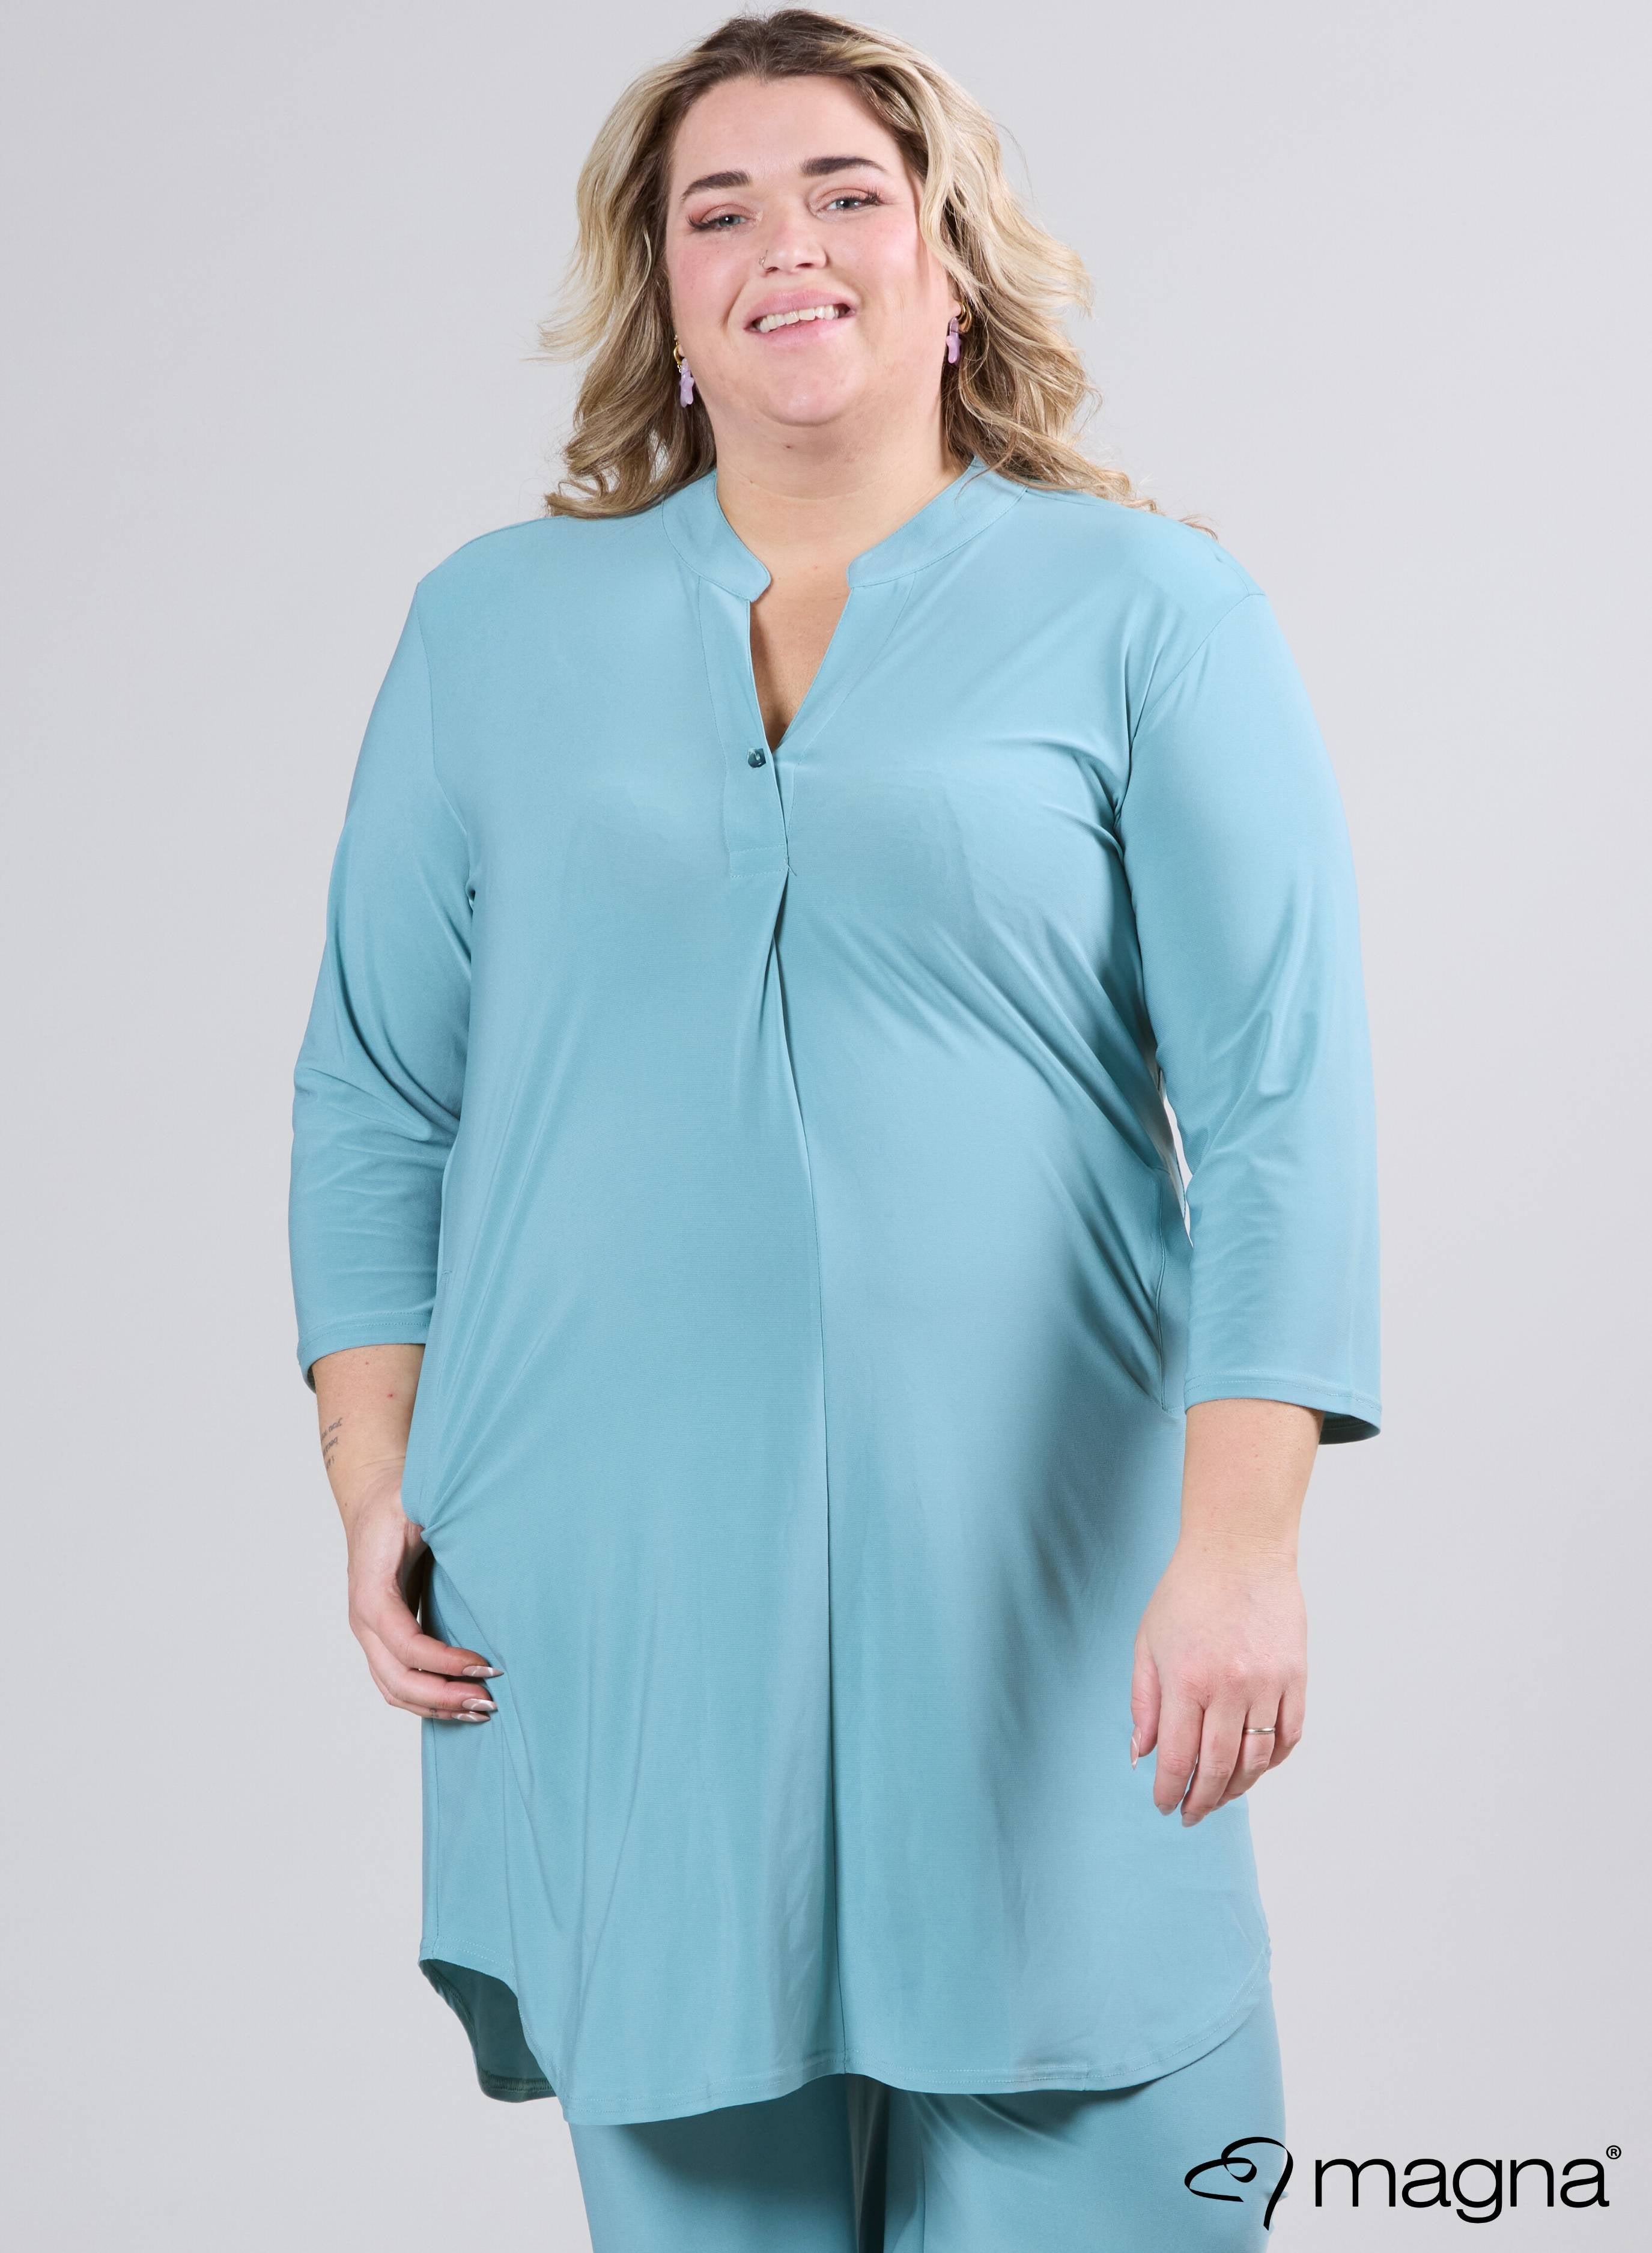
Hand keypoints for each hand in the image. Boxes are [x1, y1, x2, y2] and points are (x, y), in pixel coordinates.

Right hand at [342, 1462, 501, 1722]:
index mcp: (371, 1590)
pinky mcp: (381, 1638)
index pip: (405, 1643)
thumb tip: (478, 1531)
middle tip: (489, 1702)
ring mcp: (369, 1634)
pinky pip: (396, 1681)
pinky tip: (460, 1702)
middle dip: (443, 1697)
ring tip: (480, 1711)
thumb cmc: (400, 1499)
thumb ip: (440, 1519)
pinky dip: (427, 1699)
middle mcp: (364, 1620)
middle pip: (396, 1679)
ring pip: (394, 1689)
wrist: (372, 1498)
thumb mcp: (417, 1502)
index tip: (486, 1665)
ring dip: (436, 1706)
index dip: (443, 1662)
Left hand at [1129, 1538, 1305, 1823]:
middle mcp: (1229, 1687)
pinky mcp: (1297, 1676)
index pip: (1177, 1758)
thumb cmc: (1186, 1592)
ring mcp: (1268, 1683)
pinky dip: (1273, 1760)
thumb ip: (1143, 1702)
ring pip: (1257, 1759)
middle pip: (1219, 1768)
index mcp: (1186, 1679)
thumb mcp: (1148, 1643)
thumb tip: (1141, 1756)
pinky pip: (1289, 1735)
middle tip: (1191, 1814)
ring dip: (1238, 1788)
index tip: (1164, 1807)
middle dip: (1202, 1800)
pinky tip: (1255, 1767)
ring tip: (1221, 1796)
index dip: (1170, 1791)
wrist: (1239, 1548)